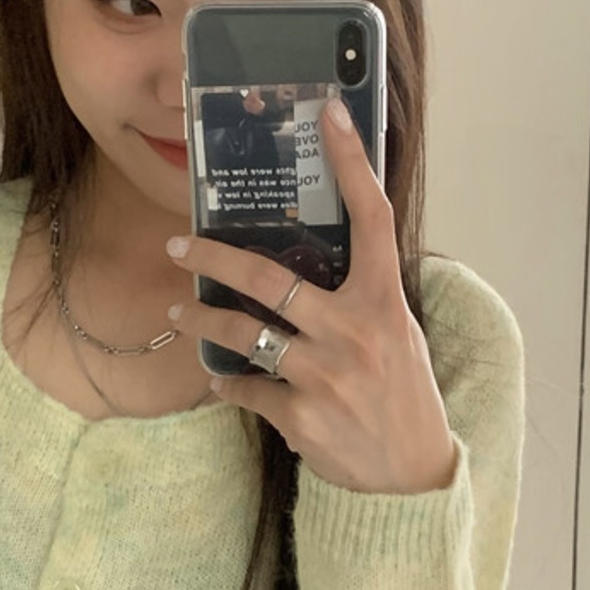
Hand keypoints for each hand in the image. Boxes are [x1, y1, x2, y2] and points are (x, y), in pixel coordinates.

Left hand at [165, 98, 457, 495]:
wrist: (410, 474)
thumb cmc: (402, 396)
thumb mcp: (397, 336)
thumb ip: (362, 298)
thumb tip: (310, 263)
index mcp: (385, 303)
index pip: (372, 220)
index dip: (352, 164)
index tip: (330, 114)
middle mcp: (355, 332)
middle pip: (270, 279)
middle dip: (214, 255)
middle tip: (178, 241)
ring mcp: (325, 376)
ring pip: (244, 333)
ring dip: (203, 319)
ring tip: (180, 311)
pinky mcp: (300, 416)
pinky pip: (246, 389)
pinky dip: (229, 384)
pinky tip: (223, 381)